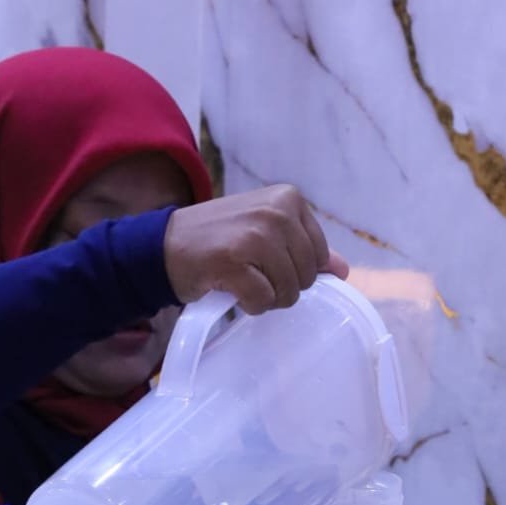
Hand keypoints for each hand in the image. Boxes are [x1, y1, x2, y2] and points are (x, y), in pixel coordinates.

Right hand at [164, 184, 349, 314]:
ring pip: (288, 292)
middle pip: (306, 277)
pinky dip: (249, 305)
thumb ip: (304, 247)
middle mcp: (275, 212)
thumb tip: (343, 270)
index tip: (265, 262)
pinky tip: (230, 289)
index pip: (319, 255)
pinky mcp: (234, 261)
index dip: (295, 270)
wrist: (162, 245)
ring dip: (265, 298)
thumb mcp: (265, 232)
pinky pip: (263, 302)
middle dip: (281, 286)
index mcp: (288, 199)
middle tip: (251, 273)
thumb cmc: (218, 239)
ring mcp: (255, 235)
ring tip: (241, 280)